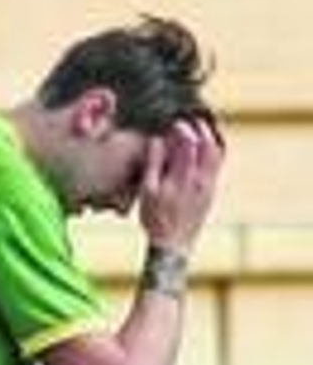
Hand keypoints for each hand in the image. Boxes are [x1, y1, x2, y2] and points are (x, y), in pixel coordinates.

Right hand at [139, 115, 225, 252]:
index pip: (189, 143)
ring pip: (217, 154)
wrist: (173, 244)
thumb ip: (153, 164)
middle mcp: (201, 179)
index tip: (175, 123)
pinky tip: (206, 151)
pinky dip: (214, 152)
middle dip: (201, 130)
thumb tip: (157, 140)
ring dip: (211, 139)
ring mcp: (209, 185)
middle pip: (208, 145)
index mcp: (183, 177)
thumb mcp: (147, 192)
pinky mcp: (211, 192)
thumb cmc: (156, 219)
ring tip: (202, 131)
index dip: (183, 129)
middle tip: (193, 120)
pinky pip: (217, 166)